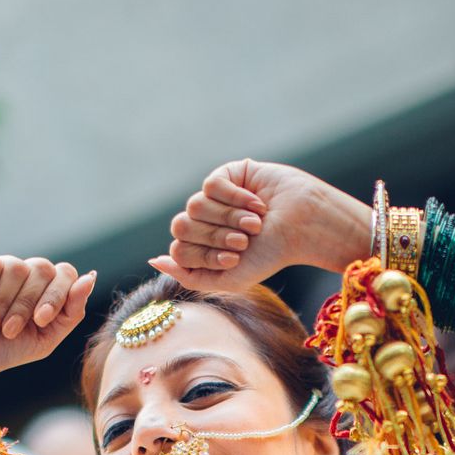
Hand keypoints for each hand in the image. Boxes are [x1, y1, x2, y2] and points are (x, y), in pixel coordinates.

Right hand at [0, 251, 96, 401]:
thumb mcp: (43, 340)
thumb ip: (70, 311)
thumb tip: (89, 276)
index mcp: (41, 292)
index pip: (64, 274)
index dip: (57, 295)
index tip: (41, 320)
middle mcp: (20, 275)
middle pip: (43, 268)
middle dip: (27, 305)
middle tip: (8, 332)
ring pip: (16, 268)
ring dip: (3, 306)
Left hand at [150, 159, 371, 292]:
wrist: (300, 226)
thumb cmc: (269, 256)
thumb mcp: (228, 278)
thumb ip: (188, 276)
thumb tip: (154, 261)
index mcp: (201, 248)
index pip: (178, 250)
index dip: (205, 255)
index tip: (235, 259)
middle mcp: (203, 223)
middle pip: (181, 226)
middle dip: (214, 237)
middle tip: (243, 241)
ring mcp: (213, 198)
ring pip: (194, 204)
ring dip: (228, 218)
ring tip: (253, 224)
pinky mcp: (226, 175)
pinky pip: (211, 184)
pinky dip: (236, 197)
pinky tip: (256, 203)